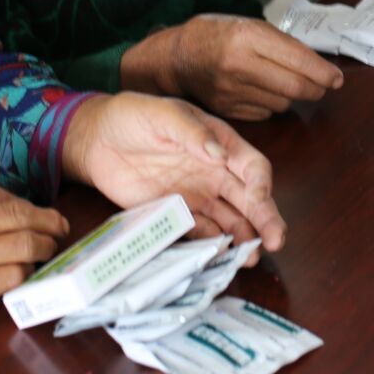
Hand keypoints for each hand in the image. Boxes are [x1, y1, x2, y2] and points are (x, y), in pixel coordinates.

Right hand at [0, 178, 69, 361]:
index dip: (26, 205)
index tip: (38, 211)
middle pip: (17, 216)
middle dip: (47, 222)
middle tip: (61, 226)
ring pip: (22, 245)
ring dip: (43, 247)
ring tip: (52, 248)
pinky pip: (8, 277)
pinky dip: (24, 273)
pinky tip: (27, 272)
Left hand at [61, 91, 287, 258]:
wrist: (96, 139)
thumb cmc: (133, 116)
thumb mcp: (164, 114)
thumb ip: (192, 133)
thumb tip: (219, 155)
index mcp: (220, 144)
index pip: (253, 167)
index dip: (261, 184)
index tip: (261, 199)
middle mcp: (215, 173)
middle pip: (249, 199)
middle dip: (265, 220)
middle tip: (276, 241)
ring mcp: (197, 196)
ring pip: (230, 221)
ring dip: (243, 239)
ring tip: (250, 258)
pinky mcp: (175, 214)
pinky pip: (199, 232)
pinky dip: (211, 245)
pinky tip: (219, 257)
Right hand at [130, 15, 342, 119]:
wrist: (176, 57)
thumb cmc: (218, 34)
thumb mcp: (249, 25)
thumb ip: (282, 43)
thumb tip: (319, 64)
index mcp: (248, 36)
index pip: (298, 59)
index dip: (324, 71)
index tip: (337, 77)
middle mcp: (239, 64)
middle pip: (295, 87)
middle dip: (317, 88)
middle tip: (323, 85)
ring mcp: (232, 90)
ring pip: (283, 102)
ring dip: (293, 96)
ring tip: (287, 82)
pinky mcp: (228, 110)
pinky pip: (266, 113)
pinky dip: (273, 104)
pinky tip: (264, 91)